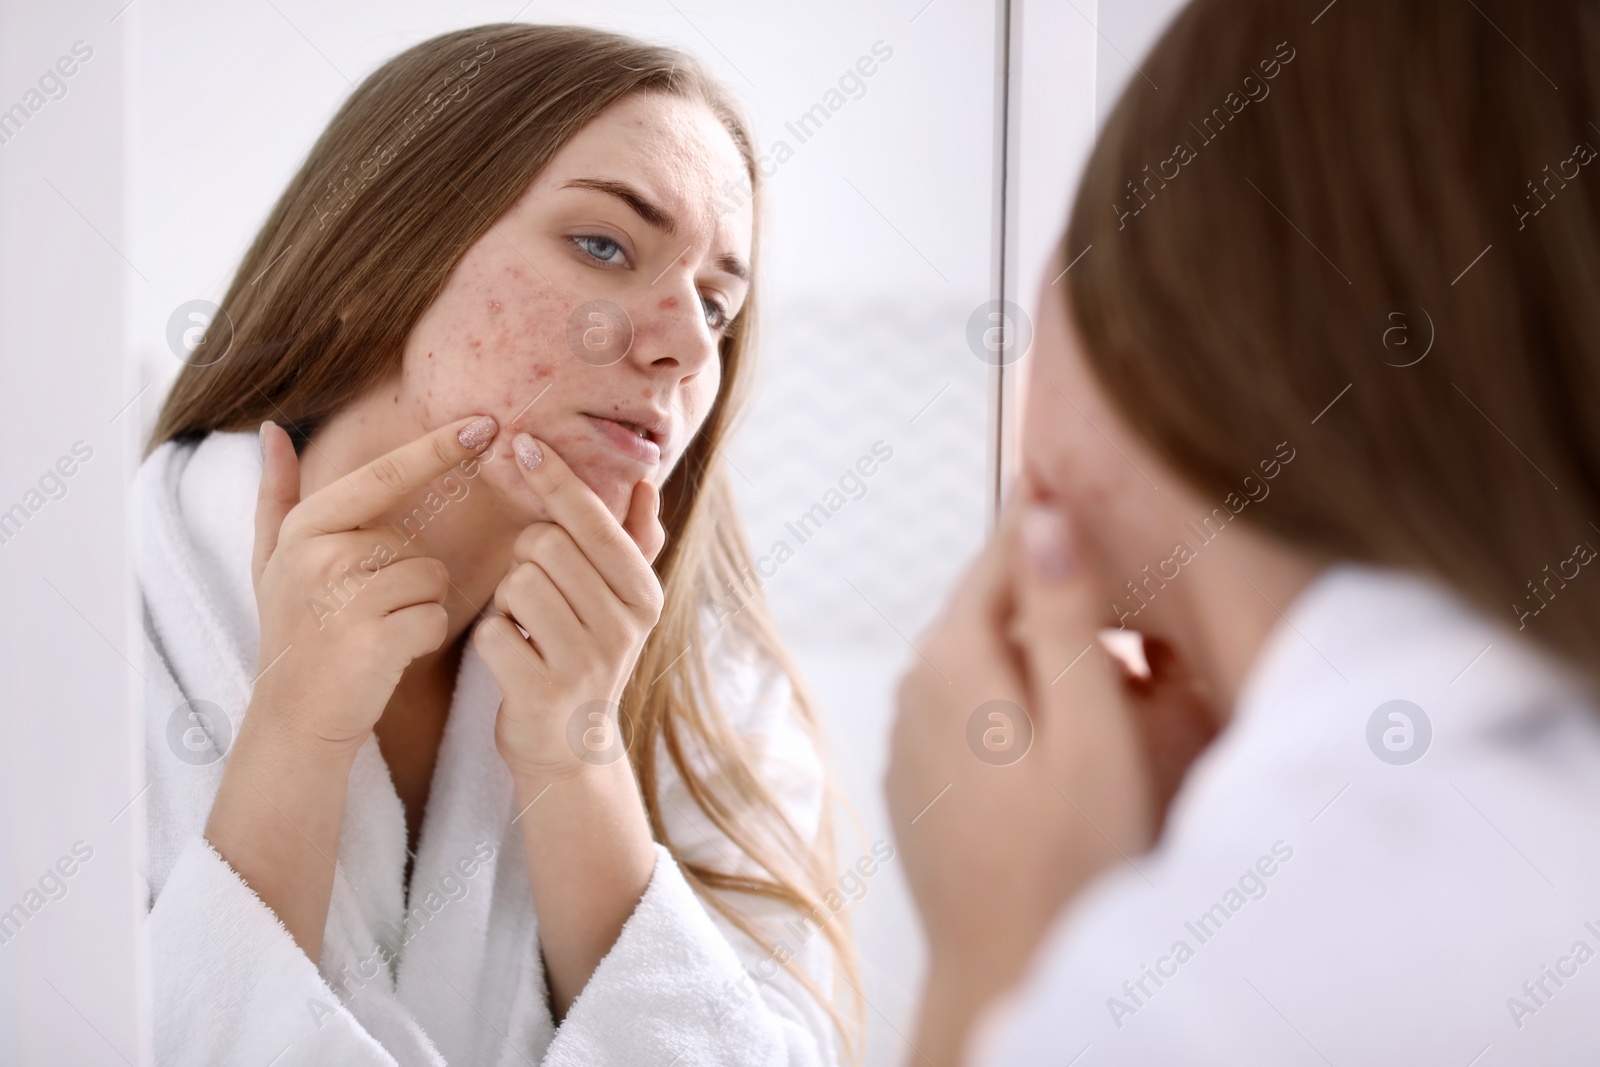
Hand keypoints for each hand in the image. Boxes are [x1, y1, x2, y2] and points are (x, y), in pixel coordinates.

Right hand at [250, 414, 495, 754]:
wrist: (293, 719)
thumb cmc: (294, 634)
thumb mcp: (271, 561)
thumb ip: (274, 495)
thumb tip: (272, 428)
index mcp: (305, 527)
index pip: (385, 474)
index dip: (438, 448)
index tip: (486, 423)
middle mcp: (320, 555)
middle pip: (416, 543)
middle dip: (408, 579)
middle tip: (363, 615)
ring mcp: (344, 597)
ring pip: (432, 580)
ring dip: (417, 609)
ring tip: (374, 634)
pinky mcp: (374, 638)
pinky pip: (435, 617)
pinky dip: (422, 639)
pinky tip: (386, 656)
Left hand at [473, 433, 665, 783]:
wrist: (571, 748)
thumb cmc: (585, 653)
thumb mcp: (620, 600)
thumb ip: (632, 539)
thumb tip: (645, 479)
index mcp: (643, 592)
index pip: (593, 519)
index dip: (555, 478)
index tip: (522, 443)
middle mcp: (624, 624)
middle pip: (545, 544)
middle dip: (526, 559)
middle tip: (537, 591)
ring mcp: (587, 660)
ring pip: (516, 584)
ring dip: (508, 604)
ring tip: (529, 630)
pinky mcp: (545, 692)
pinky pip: (493, 631)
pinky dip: (491, 641)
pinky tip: (513, 660)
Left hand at [886, 476, 1217, 1062]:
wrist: (1004, 974)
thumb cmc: (1067, 865)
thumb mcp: (1089, 734)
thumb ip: (1064, 622)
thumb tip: (1043, 516)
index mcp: (952, 659)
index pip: (1005, 550)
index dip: (1054, 509)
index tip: (1088, 459)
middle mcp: (915, 684)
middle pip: (994, 599)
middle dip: (1059, 580)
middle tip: (1127, 556)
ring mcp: (911, 732)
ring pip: (987, 651)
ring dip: (1044, 639)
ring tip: (1117, 636)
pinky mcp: (923, 773)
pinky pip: (977, 701)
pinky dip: (1022, 689)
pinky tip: (1073, 712)